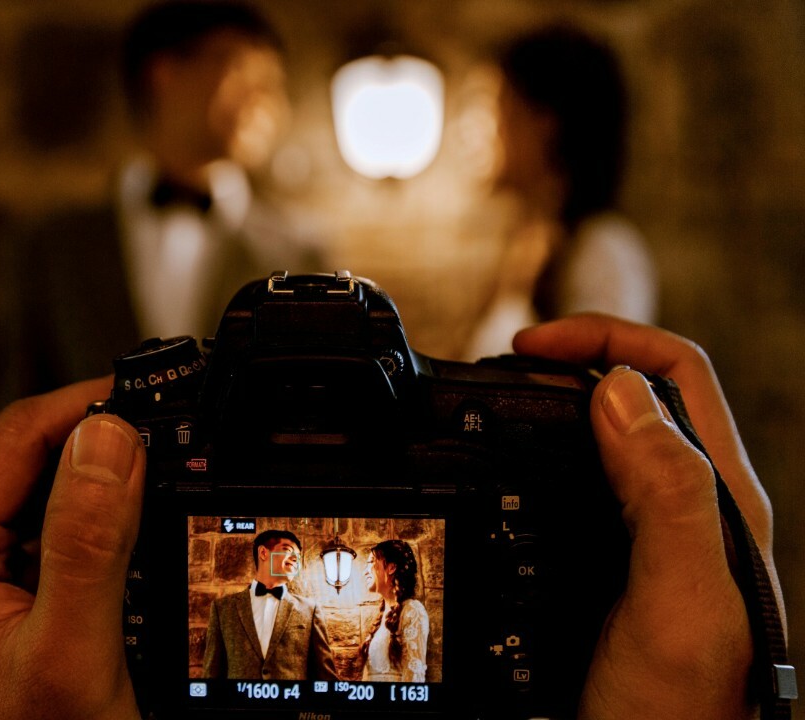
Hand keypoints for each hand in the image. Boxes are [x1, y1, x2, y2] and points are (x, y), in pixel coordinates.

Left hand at [0, 378, 145, 719]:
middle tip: (173, 439)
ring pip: (44, 492)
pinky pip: (50, 533)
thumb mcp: (69, 653)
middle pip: (30, 456)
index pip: (19, 435)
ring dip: (103, 482)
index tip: (157, 398)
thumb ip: (86, 541)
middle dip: (103, 443)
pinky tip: (135, 536)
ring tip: (163, 481)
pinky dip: (97, 523)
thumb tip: (111, 437)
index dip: (91, 404)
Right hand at [514, 314, 781, 719]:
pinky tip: (506, 468)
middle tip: (506, 365)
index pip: (673, 372)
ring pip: (605, 431)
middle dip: (573, 357)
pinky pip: (575, 479)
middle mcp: (686, 502)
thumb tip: (616, 389)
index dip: (604, 338)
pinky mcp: (608, 556)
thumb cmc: (678, 713)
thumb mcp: (679, 604)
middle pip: (638, 389)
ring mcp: (645, 530)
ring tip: (500, 401)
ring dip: (554, 400)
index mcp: (715, 496)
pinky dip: (537, 452)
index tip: (529, 347)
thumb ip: (668, 495)